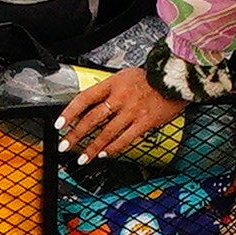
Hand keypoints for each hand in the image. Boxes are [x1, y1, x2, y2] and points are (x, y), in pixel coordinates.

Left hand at [56, 65, 180, 161]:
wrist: (176, 80)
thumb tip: (88, 105)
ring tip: (82, 157)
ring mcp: (132, 111)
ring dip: (92, 147)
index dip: (69, 112)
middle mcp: (120, 97)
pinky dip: (113, 148)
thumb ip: (107, 90)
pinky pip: (125, 139)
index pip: (84, 98)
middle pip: (92, 118)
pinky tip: (104, 154)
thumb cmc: (150, 78)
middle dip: (76, 134)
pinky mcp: (144, 122)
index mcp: (112, 84)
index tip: (59, 124)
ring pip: (106, 133)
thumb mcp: (124, 76)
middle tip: (65, 145)